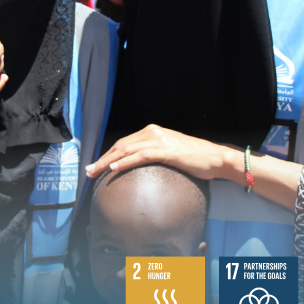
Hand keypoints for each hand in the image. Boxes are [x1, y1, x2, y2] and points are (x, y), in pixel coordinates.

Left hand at [86, 124, 237, 180]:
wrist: (215, 158)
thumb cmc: (195, 159)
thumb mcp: (171, 152)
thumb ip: (155, 154)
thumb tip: (140, 165)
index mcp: (153, 132)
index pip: (124, 142)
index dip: (107, 154)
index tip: (96, 166)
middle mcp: (153, 132)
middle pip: (120, 145)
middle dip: (102, 159)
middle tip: (88, 171)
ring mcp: (159, 140)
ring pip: (126, 150)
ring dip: (107, 162)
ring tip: (94, 172)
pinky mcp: (166, 150)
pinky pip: (140, 156)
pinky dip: (124, 162)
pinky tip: (113, 169)